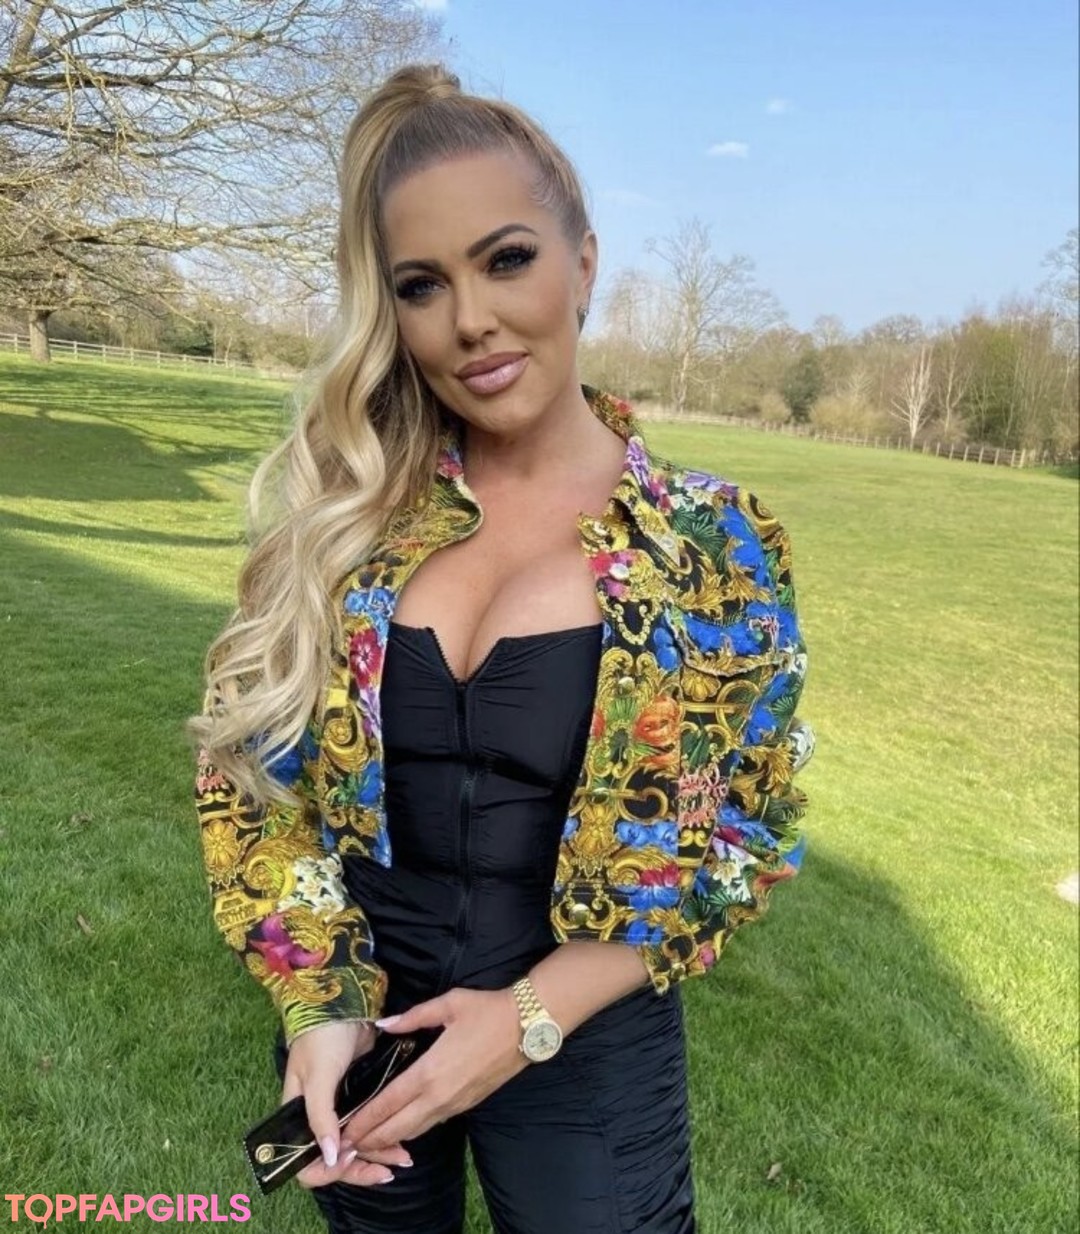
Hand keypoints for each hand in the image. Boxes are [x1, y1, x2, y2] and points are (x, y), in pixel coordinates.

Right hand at [280, 1020, 414, 1188]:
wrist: (344, 1003)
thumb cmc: (322, 1039)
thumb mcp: (318, 1076)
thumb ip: (321, 1117)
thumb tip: (331, 1157)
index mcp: (298, 1119)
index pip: (305, 1164)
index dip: (327, 1171)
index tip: (350, 1161)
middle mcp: (318, 1120)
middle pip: (335, 1161)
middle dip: (361, 1169)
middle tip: (389, 1170)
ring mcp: (340, 1110)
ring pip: (356, 1146)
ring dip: (377, 1155)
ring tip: (403, 1159)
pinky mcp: (361, 1098)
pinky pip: (370, 1128)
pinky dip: (383, 1137)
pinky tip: (400, 1143)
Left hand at [340, 987, 527, 1152]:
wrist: (527, 1027)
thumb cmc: (486, 1011)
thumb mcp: (447, 1005)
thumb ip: (412, 1017)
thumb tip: (383, 1025)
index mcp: (430, 1071)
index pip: (388, 1103)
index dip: (364, 1120)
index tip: (343, 1132)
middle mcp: (440, 1095)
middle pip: (398, 1127)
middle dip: (371, 1139)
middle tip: (346, 1146)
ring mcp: (455, 1104)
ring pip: (416, 1130)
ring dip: (391, 1139)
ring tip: (368, 1143)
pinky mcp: (468, 1105)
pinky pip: (433, 1124)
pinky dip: (413, 1131)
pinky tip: (402, 1129)